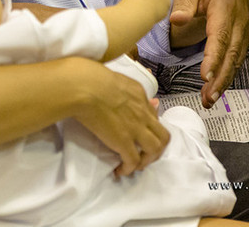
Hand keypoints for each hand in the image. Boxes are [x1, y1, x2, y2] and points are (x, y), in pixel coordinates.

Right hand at [70, 59, 169, 176]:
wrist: (85, 87)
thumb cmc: (91, 78)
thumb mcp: (113, 77)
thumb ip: (124, 87)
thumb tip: (127, 94)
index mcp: (139, 95)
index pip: (152, 113)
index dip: (148, 126)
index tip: (140, 132)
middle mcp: (142, 112)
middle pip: (163, 135)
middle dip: (157, 148)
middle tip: (144, 153)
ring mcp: (135, 128)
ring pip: (155, 149)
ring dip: (148, 160)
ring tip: (136, 165)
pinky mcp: (124, 142)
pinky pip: (133, 161)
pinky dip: (128, 169)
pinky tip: (120, 171)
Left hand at [169, 0, 248, 107]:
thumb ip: (184, 3)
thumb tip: (177, 20)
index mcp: (225, 8)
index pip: (220, 36)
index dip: (213, 58)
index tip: (205, 76)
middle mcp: (239, 21)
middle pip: (231, 54)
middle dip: (220, 77)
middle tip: (208, 97)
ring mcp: (243, 30)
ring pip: (236, 60)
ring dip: (224, 81)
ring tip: (210, 98)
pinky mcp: (242, 37)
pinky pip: (236, 58)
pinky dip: (228, 74)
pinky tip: (217, 88)